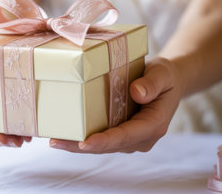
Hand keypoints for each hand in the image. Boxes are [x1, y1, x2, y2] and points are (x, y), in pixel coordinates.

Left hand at [49, 57, 182, 152]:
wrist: (167, 82)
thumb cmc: (164, 76)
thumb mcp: (162, 73)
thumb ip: (152, 83)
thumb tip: (136, 93)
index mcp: (154, 125)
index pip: (126, 136)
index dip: (104, 141)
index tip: (84, 143)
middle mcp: (141, 137)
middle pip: (109, 145)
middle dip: (81, 147)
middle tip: (55, 142)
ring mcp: (130, 138)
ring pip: (102, 146)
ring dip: (77, 145)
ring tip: (54, 141)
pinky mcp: (121, 133)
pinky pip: (101, 139)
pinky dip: (82, 138)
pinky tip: (63, 134)